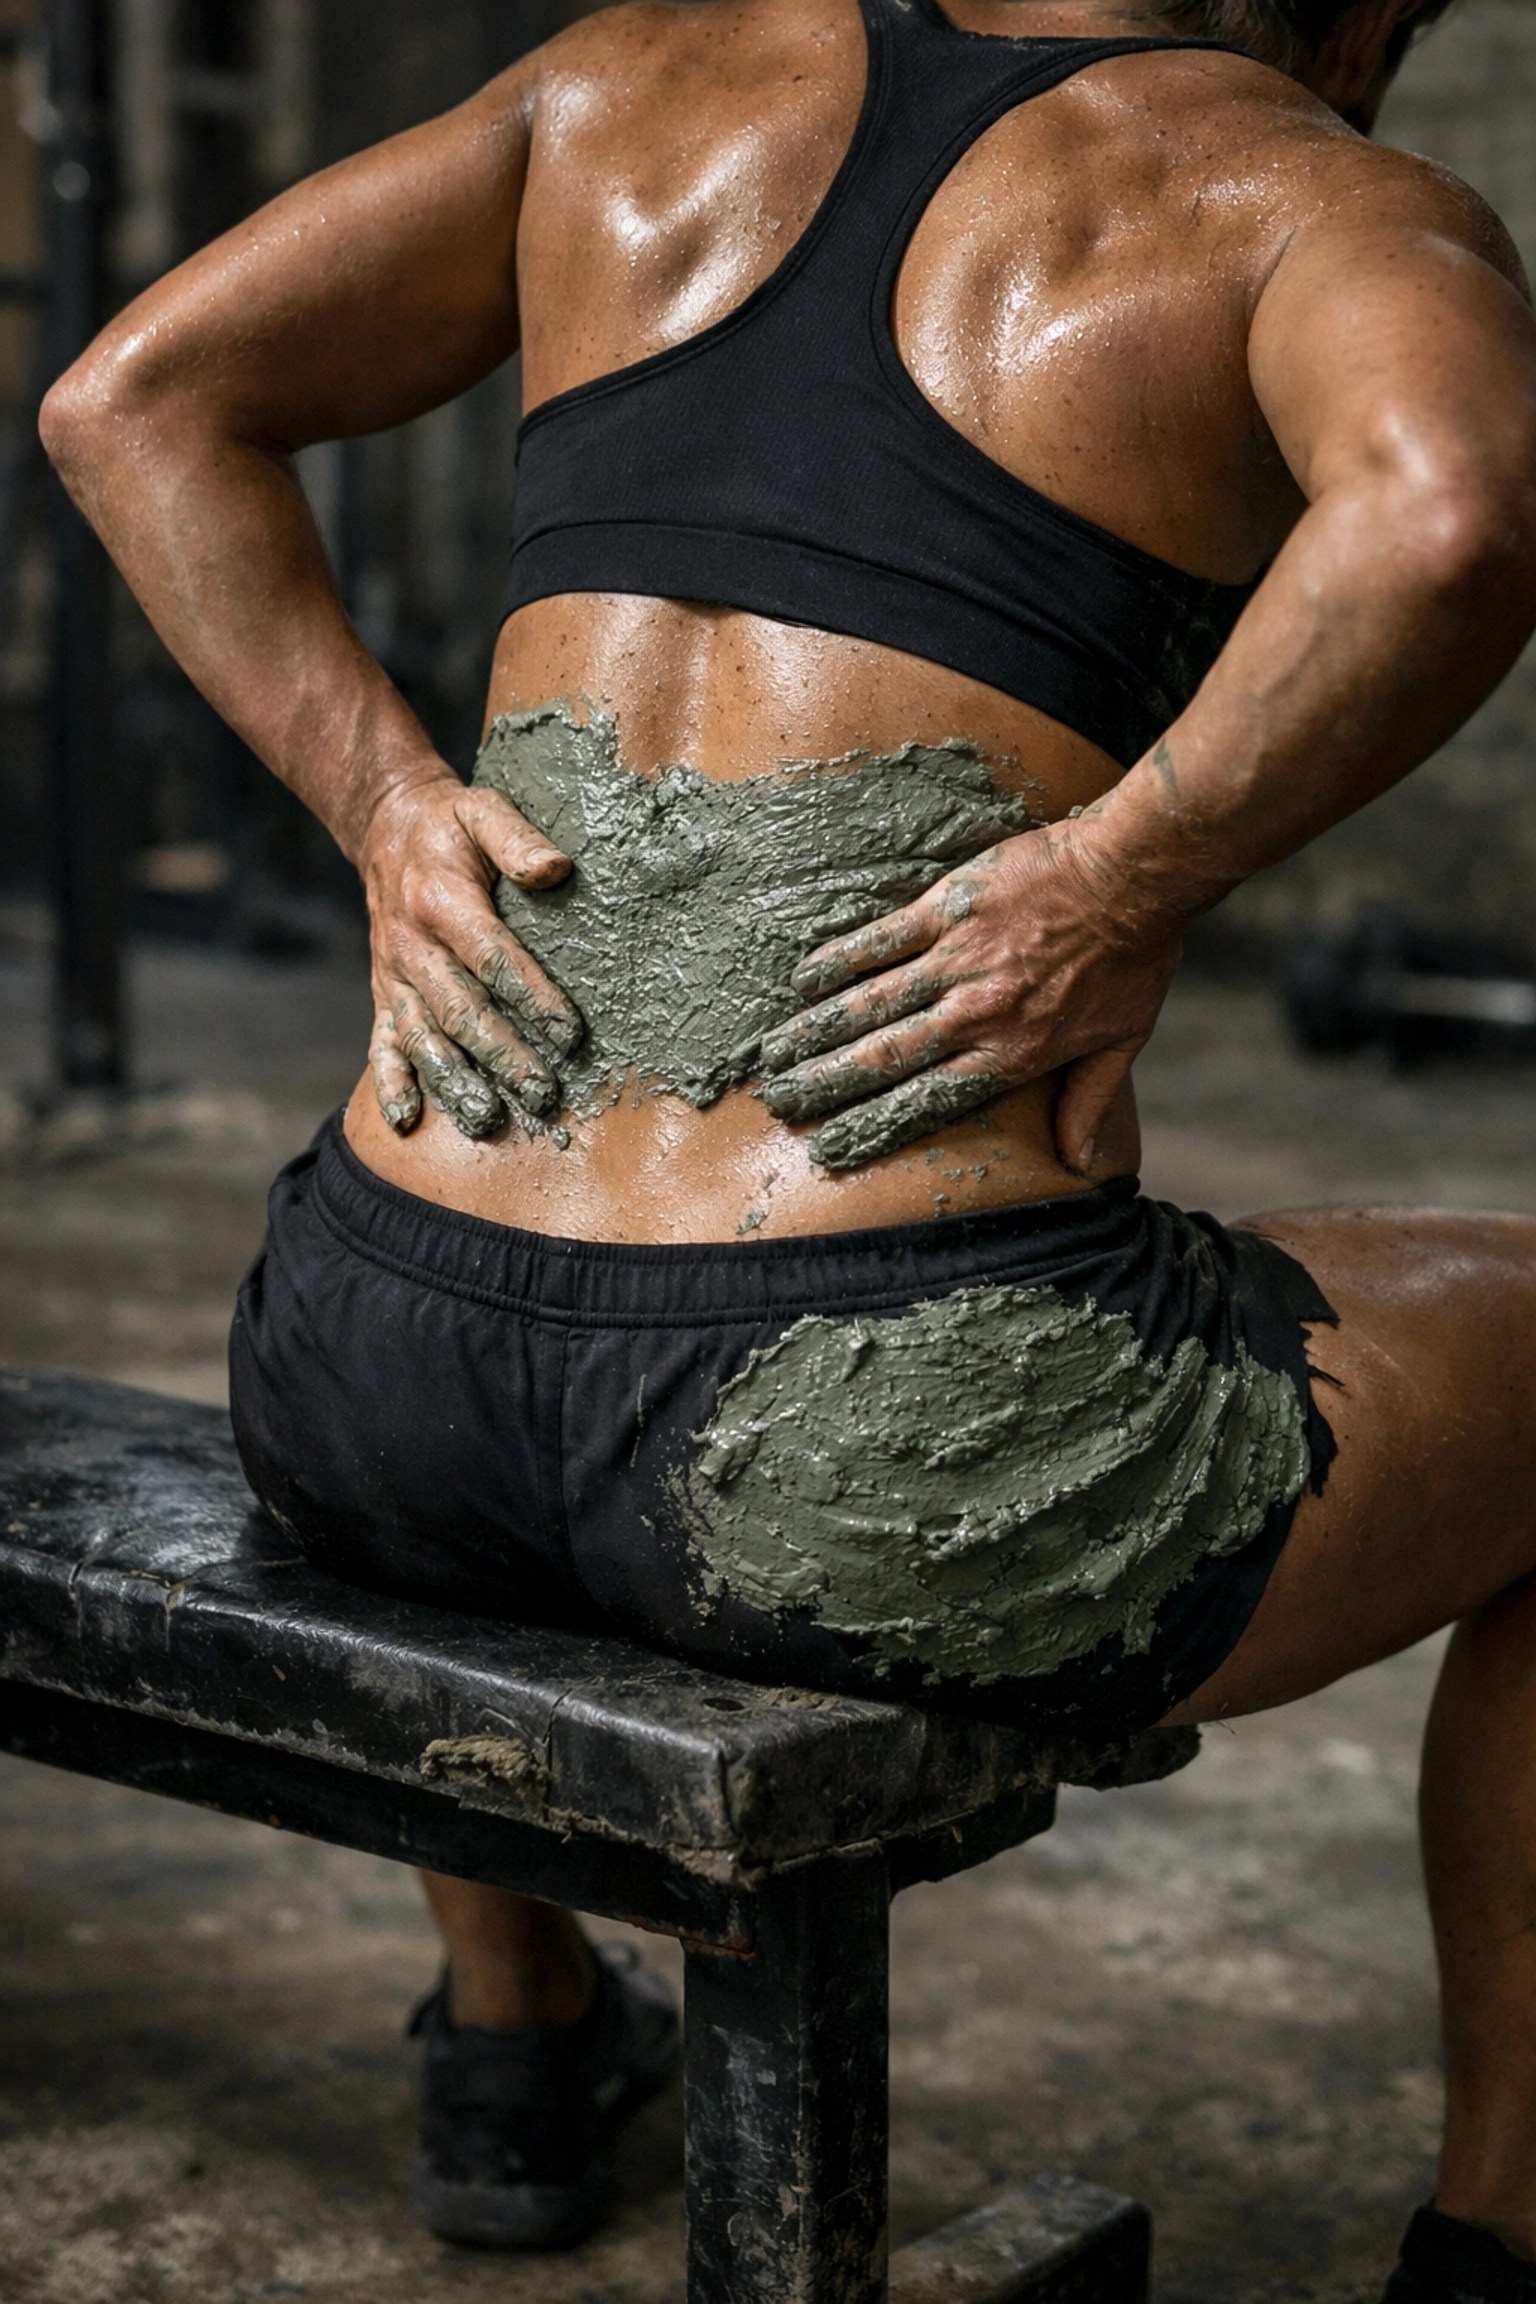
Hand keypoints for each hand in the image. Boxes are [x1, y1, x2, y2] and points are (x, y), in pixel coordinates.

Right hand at [359, 772, 583, 1137]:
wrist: (386, 829)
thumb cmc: (451, 826)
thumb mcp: (484, 809)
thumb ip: (517, 837)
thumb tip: (556, 869)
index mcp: (441, 901)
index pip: (493, 957)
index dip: (531, 995)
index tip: (569, 1032)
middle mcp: (412, 945)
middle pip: (460, 1010)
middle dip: (501, 1054)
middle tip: (542, 1092)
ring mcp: (396, 976)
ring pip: (423, 1037)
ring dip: (454, 1080)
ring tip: (486, 1118)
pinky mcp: (386, 994)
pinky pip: (382, 1043)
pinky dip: (391, 1082)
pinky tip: (407, 1119)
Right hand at [757, 820, 1182, 1172]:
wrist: (1132, 875)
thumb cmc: (1135, 957)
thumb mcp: (1122, 1040)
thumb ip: (1090, 1101)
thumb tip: (1080, 1164)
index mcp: (1013, 1053)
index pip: (927, 1102)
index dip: (873, 1126)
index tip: (830, 1146)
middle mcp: (975, 1015)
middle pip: (884, 1059)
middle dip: (826, 1085)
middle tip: (782, 1102)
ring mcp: (957, 961)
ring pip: (871, 1006)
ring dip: (818, 1032)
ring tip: (776, 1054)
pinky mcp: (947, 911)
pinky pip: (880, 941)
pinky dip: (839, 962)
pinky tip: (804, 981)